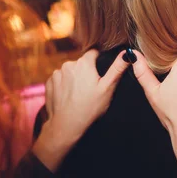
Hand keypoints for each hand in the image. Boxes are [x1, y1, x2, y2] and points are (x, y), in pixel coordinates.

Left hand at [33, 49, 129, 171]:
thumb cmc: (89, 107)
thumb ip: (117, 69)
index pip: (94, 53)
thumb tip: (127, 53)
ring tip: (78, 94)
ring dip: (73, 78)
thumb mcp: (107, 88)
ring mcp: (56, 73)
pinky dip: (63, 85)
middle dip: (85, 71)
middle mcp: (68, 64)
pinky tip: (68, 97)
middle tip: (90, 88)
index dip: (98, 61)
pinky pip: (59, 79)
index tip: (100, 74)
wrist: (66, 124)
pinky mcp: (49, 82)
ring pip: (69, 71)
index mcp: (84, 63)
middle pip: (80, 63)